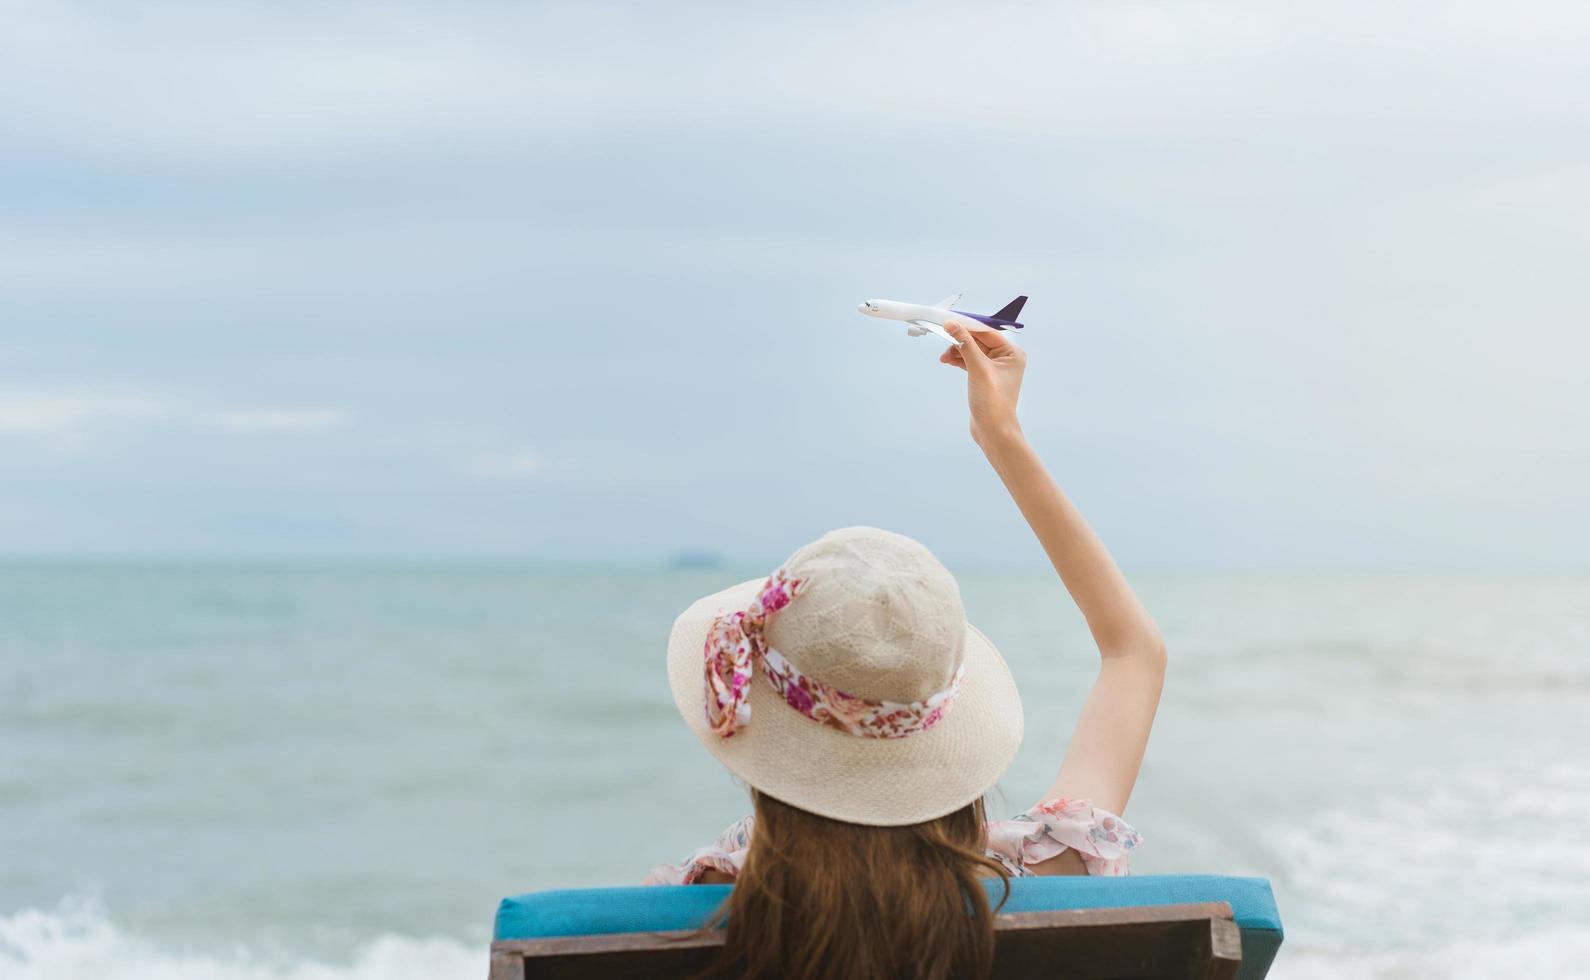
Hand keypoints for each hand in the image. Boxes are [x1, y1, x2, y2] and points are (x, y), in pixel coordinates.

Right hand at [939, 321, 1025, 446]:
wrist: (993, 431)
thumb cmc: (992, 402)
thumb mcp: (978, 369)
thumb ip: (965, 344)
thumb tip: (952, 324)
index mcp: (1012, 353)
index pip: (987, 332)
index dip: (968, 326)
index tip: (949, 321)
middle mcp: (1006, 359)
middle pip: (979, 340)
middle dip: (960, 340)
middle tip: (943, 336)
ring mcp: (995, 369)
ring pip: (972, 351)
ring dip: (957, 351)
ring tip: (944, 357)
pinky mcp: (984, 378)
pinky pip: (970, 361)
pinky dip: (959, 360)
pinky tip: (947, 360)